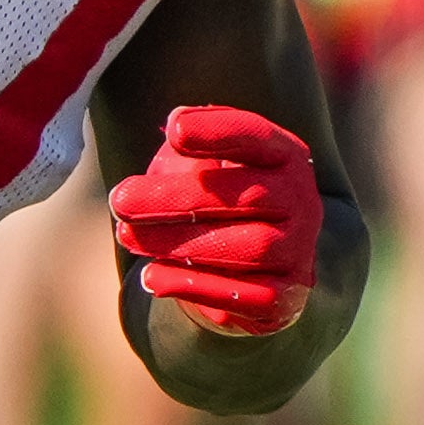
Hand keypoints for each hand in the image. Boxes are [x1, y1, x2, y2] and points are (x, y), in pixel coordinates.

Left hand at [109, 101, 324, 340]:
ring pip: (250, 247)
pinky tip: (152, 276)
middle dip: (178, 198)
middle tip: (121, 200)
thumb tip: (176, 127)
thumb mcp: (201, 167)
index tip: (173, 130)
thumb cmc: (217, 203)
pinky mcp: (284, 297)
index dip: (219, 132)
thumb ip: (189, 150)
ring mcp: (298, 251)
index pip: (258, 137)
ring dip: (181, 243)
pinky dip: (197, 286)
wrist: (246, 270)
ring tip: (128, 236)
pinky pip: (248, 296)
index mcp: (284, 157)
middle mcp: (301, 201)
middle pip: (247, 196)